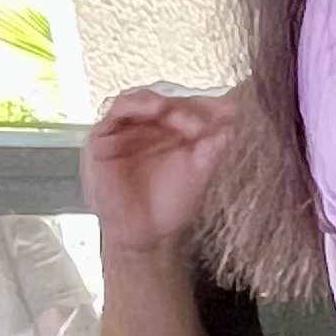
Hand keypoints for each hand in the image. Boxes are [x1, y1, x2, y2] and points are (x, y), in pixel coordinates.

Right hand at [87, 85, 236, 256]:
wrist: (144, 235)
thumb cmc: (169, 206)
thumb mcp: (199, 173)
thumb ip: (212, 148)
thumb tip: (231, 124)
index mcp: (172, 132)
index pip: (190, 108)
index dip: (210, 105)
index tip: (231, 110)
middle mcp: (149, 126)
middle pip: (169, 100)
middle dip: (191, 106)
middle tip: (211, 116)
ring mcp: (126, 129)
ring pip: (143, 100)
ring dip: (166, 103)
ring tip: (186, 117)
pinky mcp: (104, 136)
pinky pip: (117, 109)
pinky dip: (137, 103)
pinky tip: (156, 107)